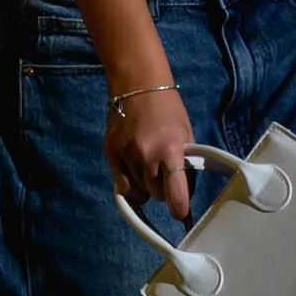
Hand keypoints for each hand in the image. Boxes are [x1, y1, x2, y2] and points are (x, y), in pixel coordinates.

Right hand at [106, 86, 195, 221]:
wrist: (137, 82)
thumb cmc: (168, 109)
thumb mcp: (185, 135)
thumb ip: (184, 166)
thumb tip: (183, 196)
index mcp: (170, 150)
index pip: (176, 196)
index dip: (180, 210)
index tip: (181, 213)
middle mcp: (146, 155)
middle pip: (157, 195)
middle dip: (163, 189)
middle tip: (165, 172)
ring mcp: (126, 154)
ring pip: (139, 191)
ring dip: (146, 184)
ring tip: (149, 164)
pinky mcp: (110, 152)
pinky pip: (122, 185)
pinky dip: (130, 183)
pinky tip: (135, 171)